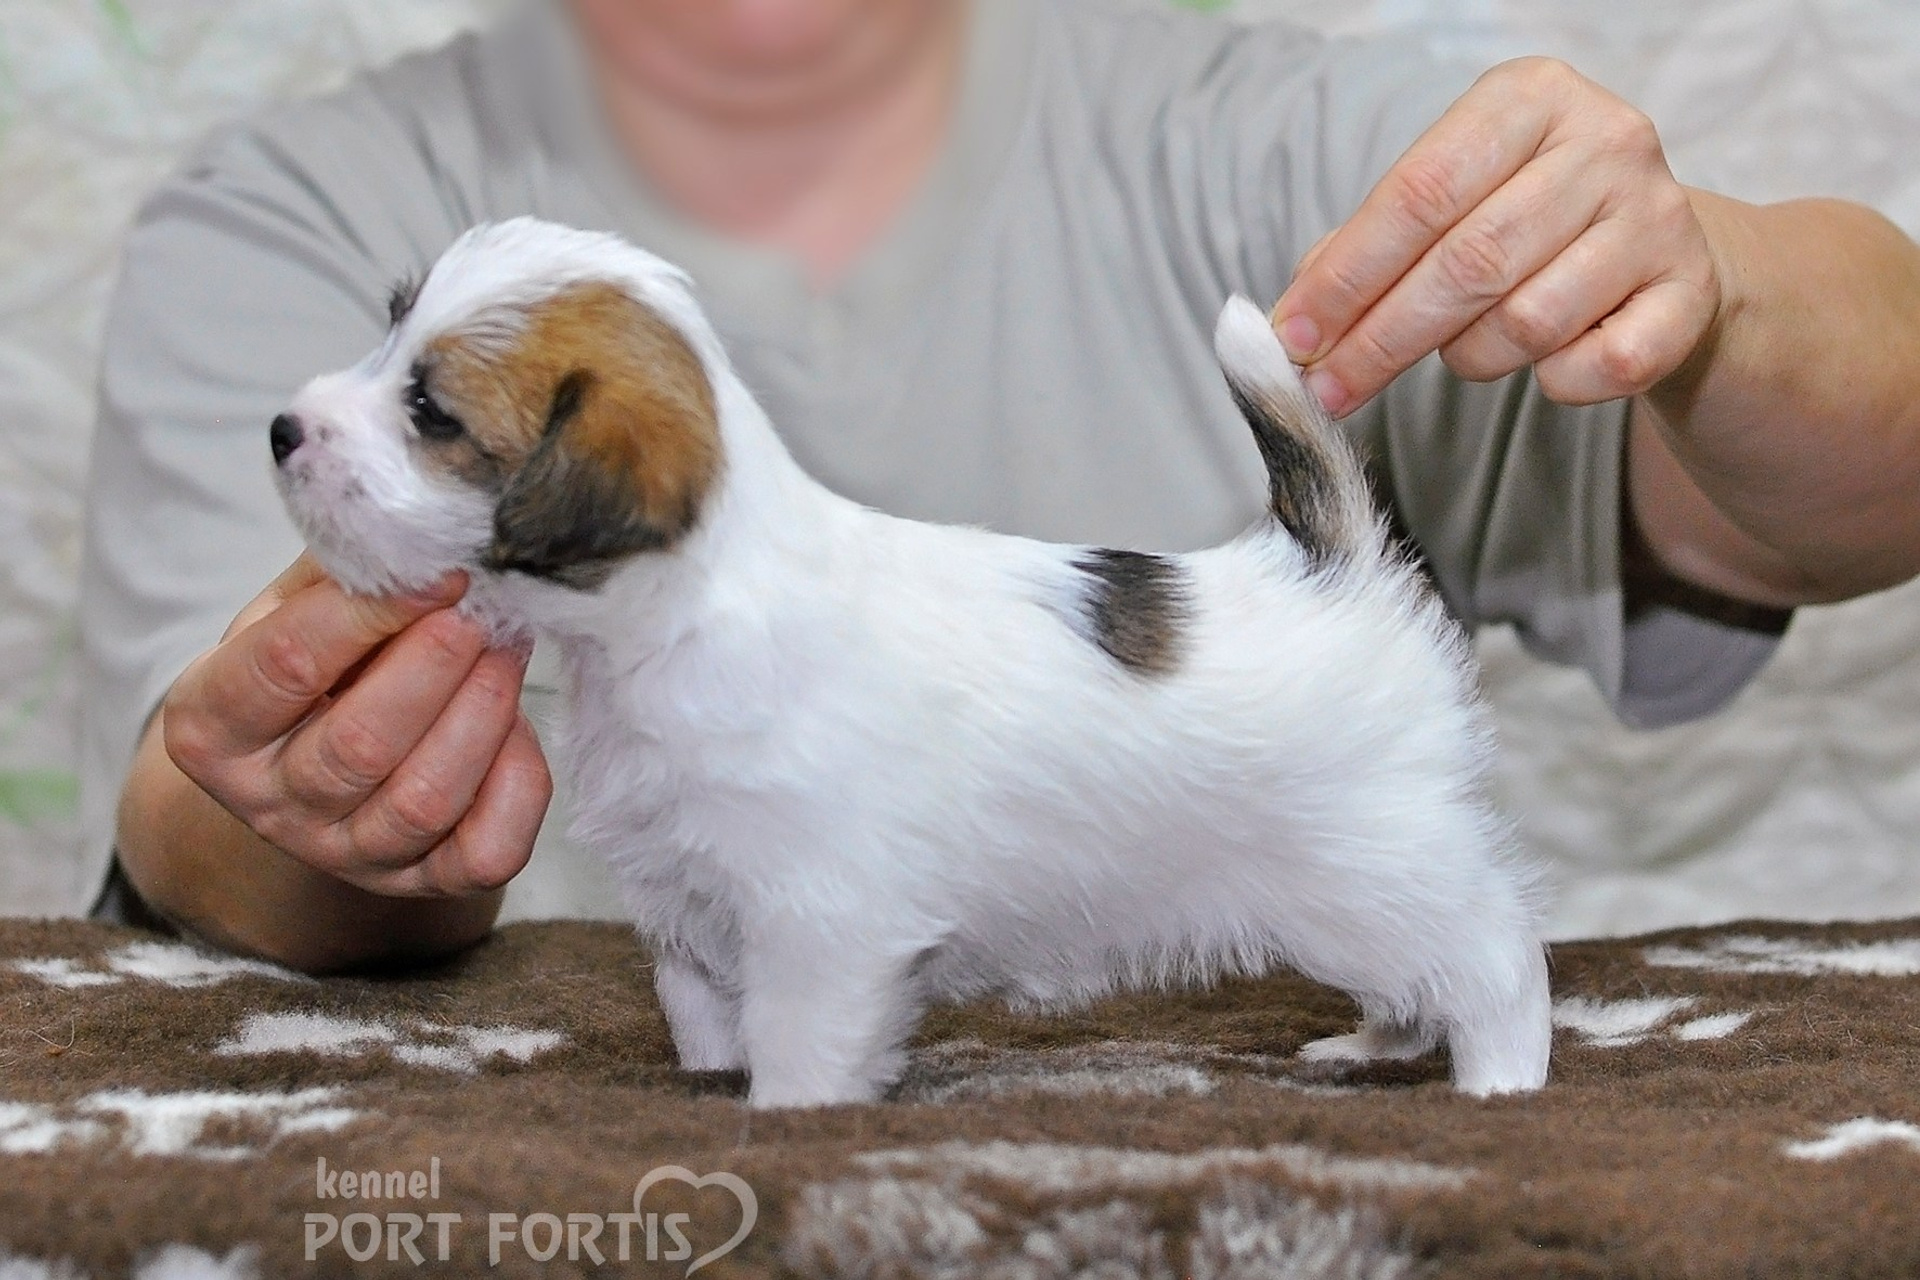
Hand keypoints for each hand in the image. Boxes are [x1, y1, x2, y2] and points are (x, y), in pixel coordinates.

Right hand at [160, 554, 550, 897]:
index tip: (441, 568)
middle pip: (360, 744)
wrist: (326, 753)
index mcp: (211, 726)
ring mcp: (347, 855)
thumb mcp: (299, 602)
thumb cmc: (319, 660)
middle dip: (437, 665)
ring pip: (424, 800)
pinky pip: (485, 851)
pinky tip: (520, 727)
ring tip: (508, 645)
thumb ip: (343, 564)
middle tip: (483, 608)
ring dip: (483, 714)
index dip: (371, 611)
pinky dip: (517, 784)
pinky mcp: (424, 882)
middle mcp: (269, 805)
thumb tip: (418, 516)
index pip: (286, 665)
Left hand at [1273, 57, 1722, 416]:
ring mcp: (1658, 215)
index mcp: (1529, 98)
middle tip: (1329, 389)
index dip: (1346, 277)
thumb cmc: (1528, 225)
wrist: (1661, 253)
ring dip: (1472, 357)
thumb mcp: (1451, 204)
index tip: (1295, 338)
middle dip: (1382, 339)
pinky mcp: (1691, 292)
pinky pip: (1596, 367)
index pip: (1417, 193)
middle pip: (1467, 262)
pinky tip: (1548, 362)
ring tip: (1465, 348)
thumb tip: (1297, 319)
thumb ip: (1367, 248)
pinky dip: (1554, 383)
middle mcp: (1605, 141)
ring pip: (1527, 320)